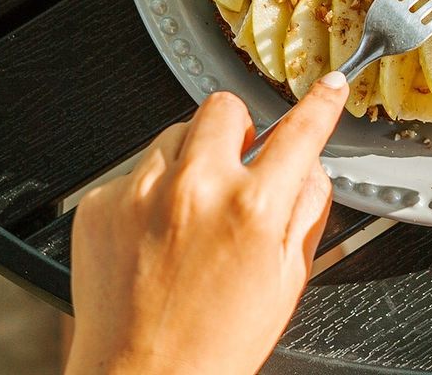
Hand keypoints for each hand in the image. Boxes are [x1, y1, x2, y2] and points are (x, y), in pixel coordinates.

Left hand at [64, 72, 347, 374]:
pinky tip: (154, 234)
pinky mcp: (101, 204)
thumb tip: (309, 165)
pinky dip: (149, 191)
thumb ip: (307, 209)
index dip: (321, 102)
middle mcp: (196, 188)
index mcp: (252, 208)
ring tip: (189, 213)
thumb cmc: (216, 345)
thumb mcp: (288, 280)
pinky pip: (135, 169)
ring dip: (191, 159)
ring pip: (176, 133)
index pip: (300, 131)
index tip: (329, 86)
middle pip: (225, 107)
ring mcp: (141, 192)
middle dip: (239, 130)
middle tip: (237, 167)